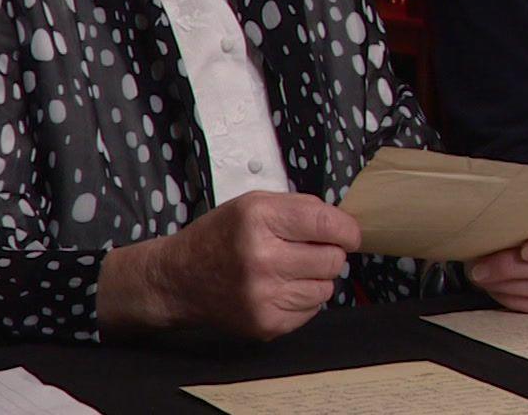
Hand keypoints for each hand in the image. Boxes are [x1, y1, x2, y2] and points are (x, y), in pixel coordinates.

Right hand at [98, 191, 359, 339]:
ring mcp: (264, 296)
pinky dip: (303, 299)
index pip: (327, 225)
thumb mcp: (254, 203)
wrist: (179, 279)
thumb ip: (300, 208)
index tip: (348, 234)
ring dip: (317, 278)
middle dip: (330, 253)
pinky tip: (280, 289)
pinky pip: (311, 311)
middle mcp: (262, 259)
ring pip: (326, 288)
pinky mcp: (266, 324)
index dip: (347, 230)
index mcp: (259, 220)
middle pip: (332, 259)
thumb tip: (343, 224)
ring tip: (291, 270)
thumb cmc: (221, 235)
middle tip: (311, 251)